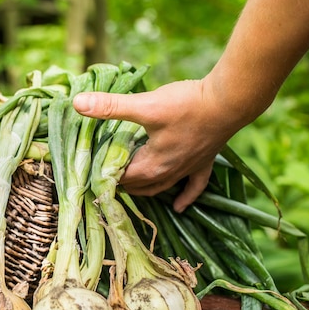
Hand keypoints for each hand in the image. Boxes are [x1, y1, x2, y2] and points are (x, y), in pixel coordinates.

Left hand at [73, 79, 239, 211]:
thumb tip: (78, 102)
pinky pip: (194, 187)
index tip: (89, 167)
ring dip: (144, 189)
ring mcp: (188, 169)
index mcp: (152, 165)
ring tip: (130, 189)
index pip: (120, 178)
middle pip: (138, 185)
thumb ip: (111, 106)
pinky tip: (179, 207)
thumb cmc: (188, 104)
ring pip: (161, 187)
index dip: (103, 174)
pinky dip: (185, 198)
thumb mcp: (145, 105)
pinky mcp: (205, 162)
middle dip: (120, 182)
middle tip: (103, 173)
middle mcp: (169, 173)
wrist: (230, 101)